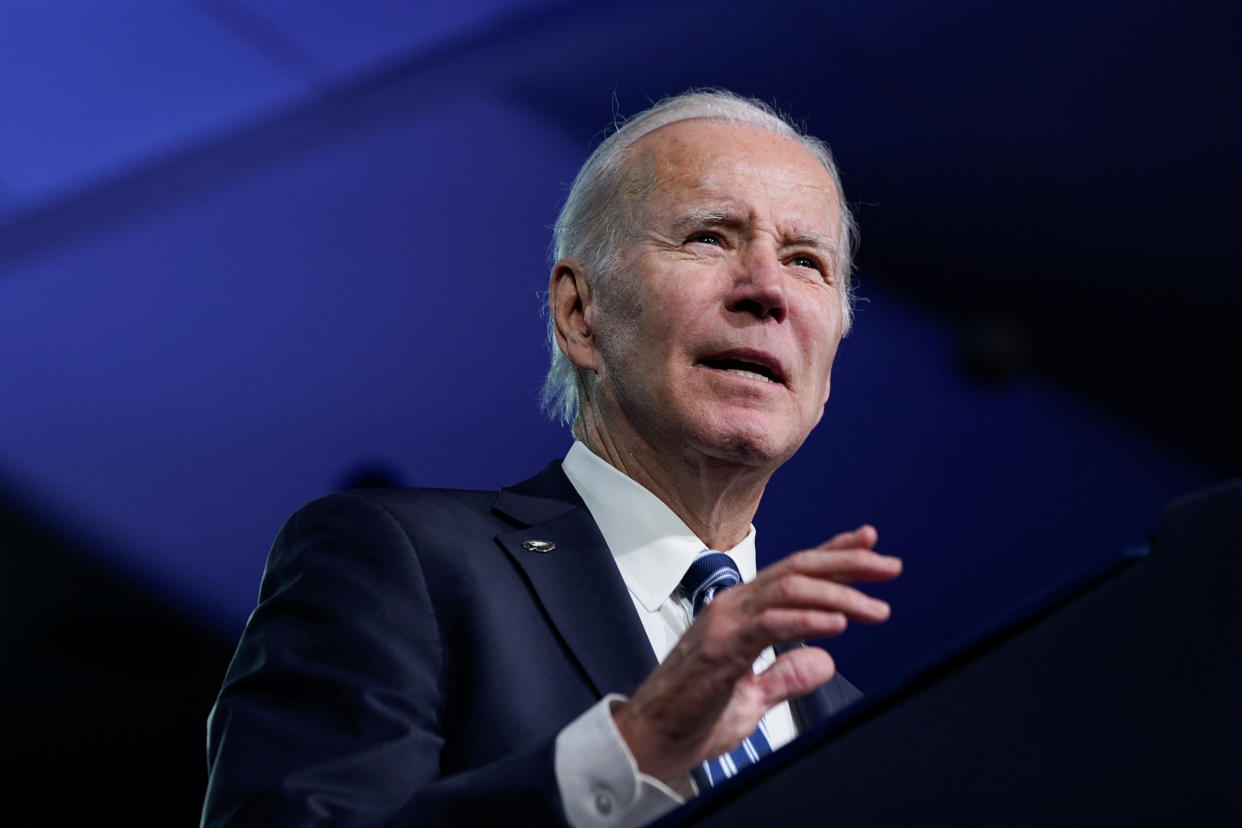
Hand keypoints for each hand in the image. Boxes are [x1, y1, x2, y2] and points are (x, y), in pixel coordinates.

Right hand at [612, 525, 900, 782]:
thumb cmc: (693, 718)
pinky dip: (808, 621)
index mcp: (740, 612)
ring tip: (875, 608)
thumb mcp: (754, 697)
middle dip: (848, 563)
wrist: (651, 741)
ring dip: (839, 595)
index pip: (794, 572)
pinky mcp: (720, 649)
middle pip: (798, 569)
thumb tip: (825, 660)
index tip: (871, 543)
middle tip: (890, 567)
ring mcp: (725, 624)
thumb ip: (786, 675)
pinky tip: (838, 625)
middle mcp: (733, 607)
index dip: (834, 554)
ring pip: (790, 590)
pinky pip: (771, 625)